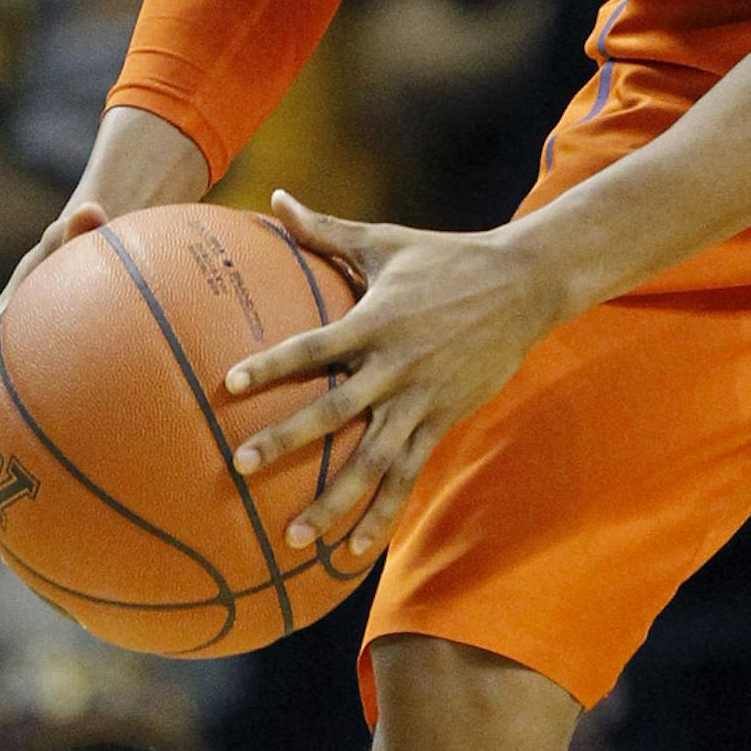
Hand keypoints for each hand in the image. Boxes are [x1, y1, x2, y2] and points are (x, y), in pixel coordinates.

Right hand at [0, 204, 107, 498]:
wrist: (100, 243)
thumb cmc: (92, 239)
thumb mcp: (85, 231)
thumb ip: (84, 226)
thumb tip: (92, 208)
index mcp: (10, 317)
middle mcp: (10, 346)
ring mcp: (30, 365)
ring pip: (4, 420)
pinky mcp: (57, 380)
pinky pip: (45, 419)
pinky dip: (45, 450)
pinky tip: (57, 493)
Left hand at [227, 193, 556, 559]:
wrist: (524, 284)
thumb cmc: (445, 258)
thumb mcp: (385, 240)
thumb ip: (325, 230)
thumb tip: (274, 199)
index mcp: (375, 320)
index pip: (313, 346)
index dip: (271, 366)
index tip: (226, 386)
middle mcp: (395, 365)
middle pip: (335, 411)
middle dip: (287, 440)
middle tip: (241, 466)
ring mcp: (421, 398)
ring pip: (372, 459)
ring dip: (333, 501)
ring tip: (294, 538)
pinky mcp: (443, 419)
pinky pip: (408, 475)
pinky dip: (382, 514)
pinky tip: (353, 551)